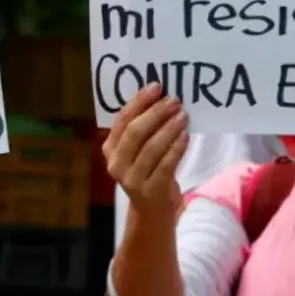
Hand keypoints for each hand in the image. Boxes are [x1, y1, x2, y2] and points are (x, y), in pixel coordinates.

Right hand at [102, 82, 188, 216]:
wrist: (151, 209)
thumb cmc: (147, 171)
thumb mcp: (137, 151)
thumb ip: (142, 129)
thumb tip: (161, 97)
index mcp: (109, 149)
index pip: (122, 120)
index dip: (139, 102)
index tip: (157, 86)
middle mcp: (115, 164)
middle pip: (135, 132)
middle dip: (156, 113)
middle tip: (174, 101)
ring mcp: (131, 180)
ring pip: (151, 148)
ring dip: (169, 129)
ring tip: (183, 116)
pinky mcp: (150, 191)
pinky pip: (166, 165)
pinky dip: (176, 149)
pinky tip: (186, 137)